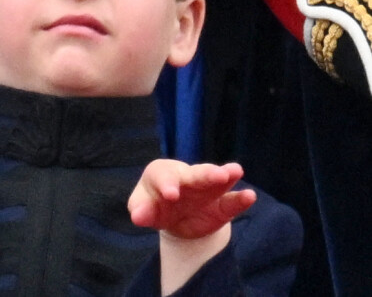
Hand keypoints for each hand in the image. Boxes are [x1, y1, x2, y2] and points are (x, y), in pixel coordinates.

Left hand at [128, 159, 255, 238]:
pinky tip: (250, 196)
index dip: (168, 185)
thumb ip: (141, 211)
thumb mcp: (143, 208)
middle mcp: (187, 177)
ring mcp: (205, 190)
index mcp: (163, 174)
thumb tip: (137, 216)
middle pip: (196, 174)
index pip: (164, 176)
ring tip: (236, 171)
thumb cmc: (154, 205)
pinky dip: (240, 199)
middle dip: (205, 175)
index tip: (170, 195)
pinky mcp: (220, 206)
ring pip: (216, 181)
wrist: (174, 216)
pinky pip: (231, 202)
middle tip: (217, 175)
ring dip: (225, 175)